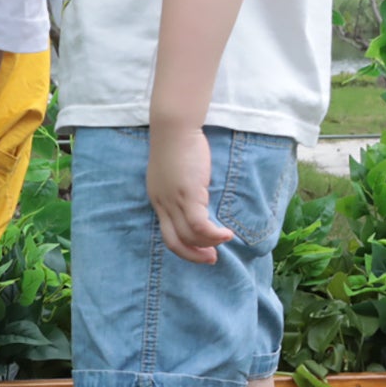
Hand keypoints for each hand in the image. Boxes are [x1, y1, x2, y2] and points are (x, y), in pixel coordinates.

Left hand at [146, 121, 232, 264]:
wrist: (174, 127)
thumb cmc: (178, 143)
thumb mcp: (175, 171)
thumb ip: (182, 188)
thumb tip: (199, 199)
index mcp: (158, 199)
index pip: (167, 234)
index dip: (184, 247)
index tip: (202, 251)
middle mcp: (162, 204)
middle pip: (174, 242)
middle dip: (193, 255)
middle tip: (212, 258)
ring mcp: (173, 201)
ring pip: (189, 236)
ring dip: (208, 244)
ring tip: (224, 242)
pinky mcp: (187, 195)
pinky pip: (201, 226)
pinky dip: (214, 235)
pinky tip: (227, 234)